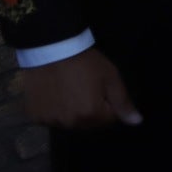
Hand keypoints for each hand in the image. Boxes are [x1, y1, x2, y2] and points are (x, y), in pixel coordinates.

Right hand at [21, 48, 141, 128]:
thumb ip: (123, 102)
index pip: (109, 119)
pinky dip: (52, 109)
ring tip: (68, 89)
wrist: (51, 47)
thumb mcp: (110, 77)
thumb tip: (137, 122)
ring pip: (68, 122)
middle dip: (90, 109)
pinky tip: (53, 92)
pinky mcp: (34, 116)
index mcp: (91, 115)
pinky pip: (49, 118)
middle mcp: (70, 124)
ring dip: (71, 111)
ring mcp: (50, 121)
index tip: (100, 86)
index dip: (109, 102)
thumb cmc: (85, 61)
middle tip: (84, 86)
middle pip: (88, 124)